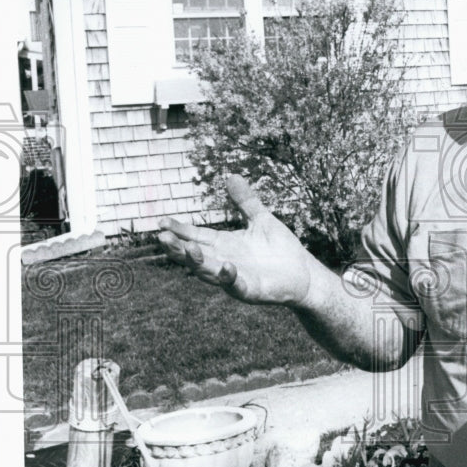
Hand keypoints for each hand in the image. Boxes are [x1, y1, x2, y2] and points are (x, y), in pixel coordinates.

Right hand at [157, 175, 313, 305]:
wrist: (305, 273)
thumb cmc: (280, 249)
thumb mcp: (261, 219)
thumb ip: (245, 201)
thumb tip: (231, 175)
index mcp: (224, 245)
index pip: (196, 236)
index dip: (179, 230)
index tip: (161, 222)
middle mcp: (224, 261)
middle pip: (195, 256)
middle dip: (178, 248)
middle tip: (161, 238)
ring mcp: (236, 277)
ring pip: (209, 272)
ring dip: (198, 263)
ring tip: (188, 249)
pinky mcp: (252, 290)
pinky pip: (237, 286)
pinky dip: (230, 278)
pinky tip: (227, 266)